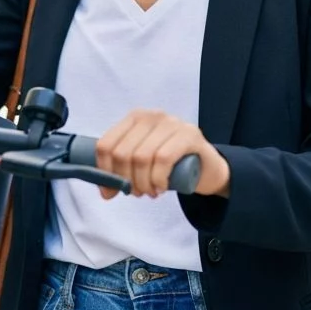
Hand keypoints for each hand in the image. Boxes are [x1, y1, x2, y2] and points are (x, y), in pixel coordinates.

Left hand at [95, 110, 229, 198]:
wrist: (206, 167)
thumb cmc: (169, 165)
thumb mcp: (141, 164)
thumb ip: (121, 171)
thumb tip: (105, 191)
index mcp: (134, 118)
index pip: (106, 144)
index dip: (104, 171)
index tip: (109, 191)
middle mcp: (152, 116)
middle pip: (123, 153)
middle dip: (126, 180)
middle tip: (136, 193)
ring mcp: (172, 123)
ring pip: (142, 157)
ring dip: (143, 183)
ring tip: (150, 192)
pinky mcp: (189, 134)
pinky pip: (163, 158)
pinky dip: (158, 179)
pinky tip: (161, 187)